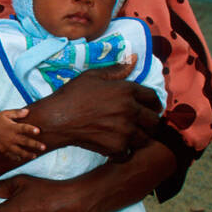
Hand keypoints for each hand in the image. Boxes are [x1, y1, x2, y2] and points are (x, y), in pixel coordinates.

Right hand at [0, 109, 44, 162]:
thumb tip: (27, 111)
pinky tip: (21, 158)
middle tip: (43, 147)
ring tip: (34, 156)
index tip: (38, 131)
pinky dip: (16, 157)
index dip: (31, 129)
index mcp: (12, 127)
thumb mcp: (5, 113)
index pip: (23, 128)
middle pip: (24, 141)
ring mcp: (6, 145)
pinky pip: (10, 155)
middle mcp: (10, 137)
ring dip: (28, 154)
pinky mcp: (2, 150)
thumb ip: (17, 113)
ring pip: (19, 151)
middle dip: (34, 145)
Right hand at [29, 60, 160, 160]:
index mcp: (127, 91)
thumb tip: (135, 58)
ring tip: (130, 136)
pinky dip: (124, 151)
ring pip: (146, 139)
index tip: (151, 108)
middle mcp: (130, 111)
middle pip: (154, 121)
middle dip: (150, 122)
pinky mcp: (117, 147)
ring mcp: (125, 131)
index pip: (153, 98)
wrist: (57, 119)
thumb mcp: (93, 76)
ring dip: (140, 138)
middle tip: (142, 124)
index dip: (154, 103)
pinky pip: (130, 153)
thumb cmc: (73, 95)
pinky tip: (116, 146)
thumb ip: (117, 69)